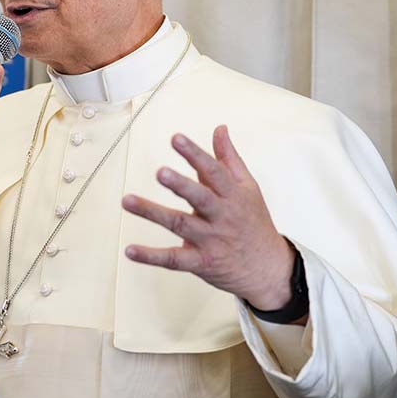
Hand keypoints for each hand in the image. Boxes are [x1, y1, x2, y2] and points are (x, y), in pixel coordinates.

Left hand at [122, 125, 297, 312]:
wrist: (269, 269)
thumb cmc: (253, 222)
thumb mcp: (248, 188)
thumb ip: (229, 159)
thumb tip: (219, 128)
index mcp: (233, 196)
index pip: (214, 172)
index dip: (195, 154)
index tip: (176, 138)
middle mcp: (221, 217)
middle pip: (200, 198)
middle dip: (180, 185)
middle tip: (160, 172)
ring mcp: (211, 240)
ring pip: (180, 224)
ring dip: (153, 212)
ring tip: (127, 200)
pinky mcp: (201, 262)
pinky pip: (174, 259)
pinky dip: (151, 256)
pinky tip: (130, 250)